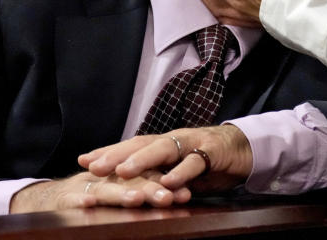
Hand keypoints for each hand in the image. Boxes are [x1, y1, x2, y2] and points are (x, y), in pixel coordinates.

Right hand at [9, 170, 190, 212]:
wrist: (55, 197)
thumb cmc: (98, 195)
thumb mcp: (123, 193)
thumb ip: (147, 191)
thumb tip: (184, 195)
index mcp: (124, 178)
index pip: (148, 179)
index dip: (166, 186)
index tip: (184, 195)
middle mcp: (108, 180)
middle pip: (131, 183)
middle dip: (150, 190)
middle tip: (168, 198)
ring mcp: (86, 187)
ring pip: (106, 190)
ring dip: (120, 194)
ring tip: (136, 199)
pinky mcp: (66, 197)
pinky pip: (74, 198)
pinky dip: (80, 199)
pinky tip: (88, 202)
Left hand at [79, 124, 252, 192]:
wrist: (243, 149)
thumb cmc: (206, 161)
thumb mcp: (177, 170)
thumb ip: (157, 175)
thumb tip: (128, 186)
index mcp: (163, 144)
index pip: (131, 145)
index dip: (108, 152)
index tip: (83, 160)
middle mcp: (174, 140)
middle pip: (141, 144)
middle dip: (116, 155)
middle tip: (93, 166)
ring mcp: (192, 143)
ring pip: (164, 149)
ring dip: (143, 160)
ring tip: (124, 170)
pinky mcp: (211, 152)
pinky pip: (194, 163)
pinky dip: (181, 172)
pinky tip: (169, 182)